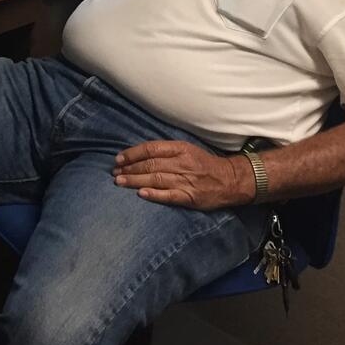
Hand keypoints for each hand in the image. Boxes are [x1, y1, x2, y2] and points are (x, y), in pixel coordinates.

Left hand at [113, 140, 254, 209]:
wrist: (230, 180)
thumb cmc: (204, 165)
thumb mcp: (188, 150)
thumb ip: (167, 151)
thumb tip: (141, 154)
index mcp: (181, 148)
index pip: (151, 148)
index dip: (133, 153)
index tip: (118, 158)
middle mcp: (182, 163)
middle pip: (150, 164)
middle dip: (129, 168)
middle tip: (114, 173)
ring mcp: (186, 180)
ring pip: (156, 179)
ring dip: (135, 180)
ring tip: (119, 182)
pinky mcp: (190, 196)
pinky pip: (169, 195)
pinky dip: (154, 194)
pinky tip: (141, 194)